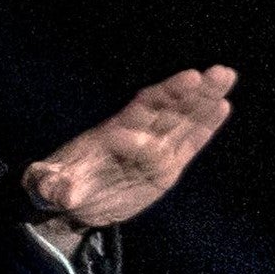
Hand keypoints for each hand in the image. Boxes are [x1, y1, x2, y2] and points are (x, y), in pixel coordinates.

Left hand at [23, 65, 236, 238]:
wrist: (69, 202)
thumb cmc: (54, 186)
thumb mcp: (47, 186)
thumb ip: (53, 184)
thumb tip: (59, 191)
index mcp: (113, 132)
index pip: (146, 106)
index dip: (168, 92)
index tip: (190, 76)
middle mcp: (138, 135)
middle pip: (170, 108)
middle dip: (195, 91)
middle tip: (222, 71)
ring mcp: (153, 150)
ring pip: (183, 121)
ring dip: (206, 102)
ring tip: (227, 77)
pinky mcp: (164, 168)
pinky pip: (188, 144)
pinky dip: (205, 127)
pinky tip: (222, 106)